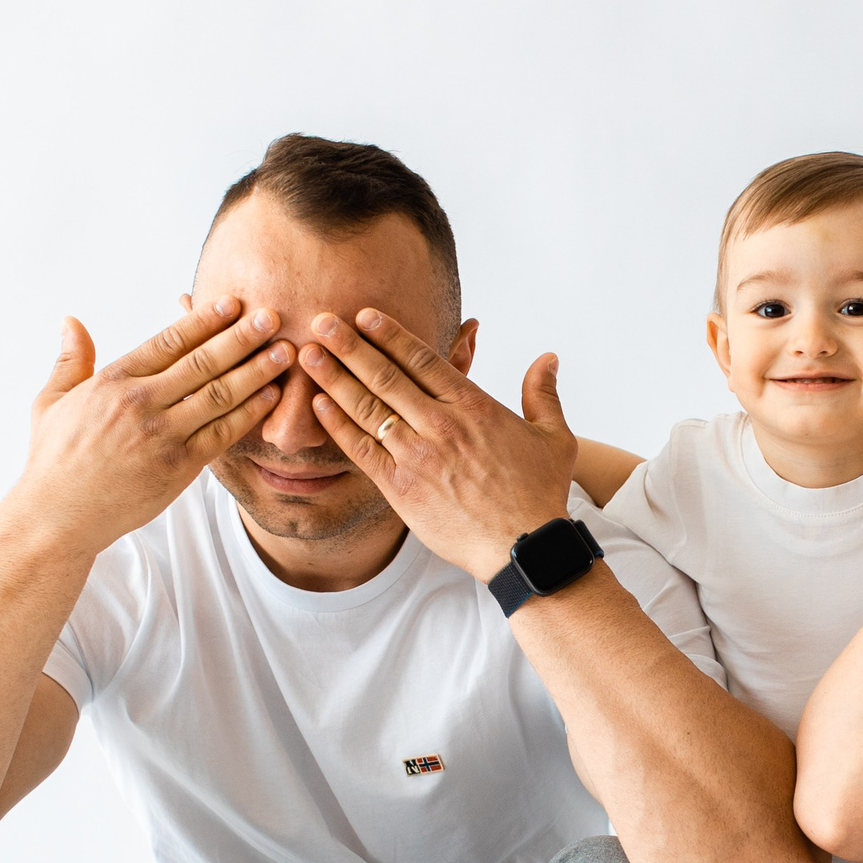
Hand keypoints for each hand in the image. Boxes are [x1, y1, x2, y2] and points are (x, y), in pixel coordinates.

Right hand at [15, 301, 290, 556]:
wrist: (59, 515)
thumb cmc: (55, 458)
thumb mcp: (52, 401)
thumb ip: (70, 360)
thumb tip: (71, 321)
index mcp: (113, 381)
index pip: (169, 340)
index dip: (205, 319)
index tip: (233, 302)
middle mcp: (141, 403)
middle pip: (202, 362)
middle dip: (242, 337)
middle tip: (273, 316)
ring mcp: (162, 436)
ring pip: (220, 395)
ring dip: (256, 371)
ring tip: (285, 352)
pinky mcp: (179, 467)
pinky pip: (223, 434)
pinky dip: (250, 413)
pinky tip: (272, 396)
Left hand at [299, 308, 575, 581]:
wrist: (524, 547)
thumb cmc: (540, 495)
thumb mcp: (554, 437)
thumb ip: (543, 393)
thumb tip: (548, 358)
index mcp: (474, 407)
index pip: (422, 360)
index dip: (389, 335)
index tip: (363, 315)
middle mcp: (441, 425)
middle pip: (386, 376)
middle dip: (349, 346)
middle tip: (321, 321)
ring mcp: (418, 456)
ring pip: (367, 408)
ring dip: (334, 378)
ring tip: (308, 354)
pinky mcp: (401, 488)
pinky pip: (361, 450)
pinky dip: (338, 425)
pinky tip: (319, 404)